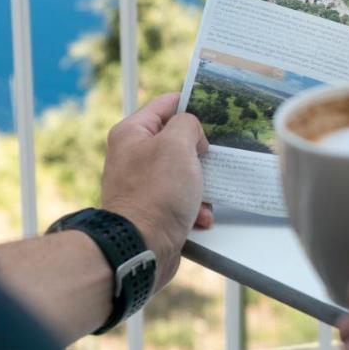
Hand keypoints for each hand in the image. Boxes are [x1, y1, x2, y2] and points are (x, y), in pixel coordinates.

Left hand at [100, 93, 213, 288]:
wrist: (141, 246)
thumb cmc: (156, 193)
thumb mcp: (177, 145)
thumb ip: (188, 125)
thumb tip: (193, 135)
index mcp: (132, 133)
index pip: (166, 104)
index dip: (192, 103)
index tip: (215, 109)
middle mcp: (133, 155)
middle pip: (177, 139)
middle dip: (200, 149)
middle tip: (214, 154)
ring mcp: (143, 182)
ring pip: (184, 170)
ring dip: (202, 182)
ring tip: (205, 193)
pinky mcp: (153, 207)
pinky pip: (182, 197)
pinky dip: (196, 205)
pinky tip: (200, 215)